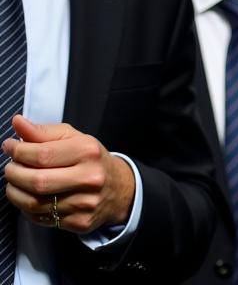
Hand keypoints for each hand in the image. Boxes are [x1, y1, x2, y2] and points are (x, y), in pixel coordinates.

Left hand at [2, 115, 135, 233]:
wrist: (119, 188)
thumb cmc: (92, 160)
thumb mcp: (74, 139)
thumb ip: (44, 132)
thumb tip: (18, 123)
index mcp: (88, 151)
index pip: (43, 153)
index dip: (19, 151)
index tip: (9, 147)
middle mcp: (89, 177)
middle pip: (37, 181)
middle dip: (14, 174)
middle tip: (10, 167)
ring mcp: (85, 202)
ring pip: (35, 203)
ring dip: (16, 192)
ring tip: (15, 182)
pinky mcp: (79, 222)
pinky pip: (41, 218)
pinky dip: (27, 208)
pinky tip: (29, 198)